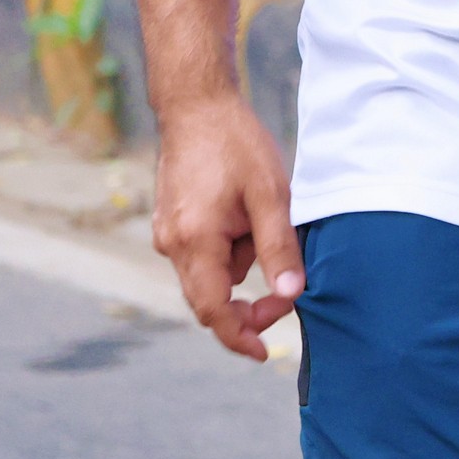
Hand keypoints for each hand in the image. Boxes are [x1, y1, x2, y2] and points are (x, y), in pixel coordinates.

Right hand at [151, 93, 300, 361]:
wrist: (196, 105)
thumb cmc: (236, 145)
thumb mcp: (271, 195)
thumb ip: (279, 248)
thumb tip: (292, 295)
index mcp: (194, 242)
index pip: (213, 311)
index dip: (240, 337)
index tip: (266, 352)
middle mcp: (171, 244)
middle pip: (208, 299)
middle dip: (247, 307)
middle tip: (285, 294)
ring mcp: (166, 233)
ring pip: (207, 275)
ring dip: (240, 267)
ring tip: (263, 221)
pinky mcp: (170, 223)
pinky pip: (201, 254)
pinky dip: (228, 250)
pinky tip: (245, 215)